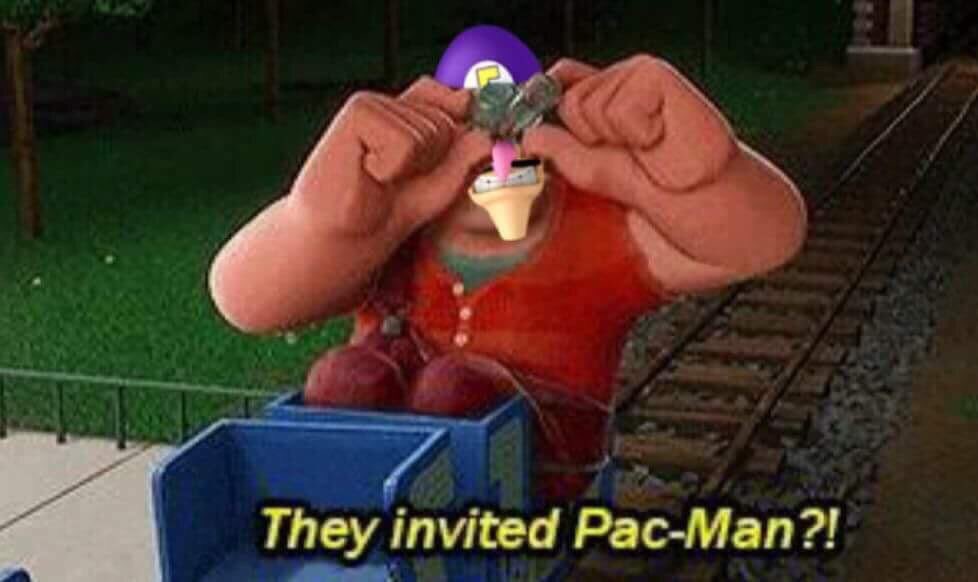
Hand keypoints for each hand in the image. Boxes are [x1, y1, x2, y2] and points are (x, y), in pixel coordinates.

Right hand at [292, 77, 491, 234]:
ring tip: (378, 177)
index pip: (458, 102)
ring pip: (430, 133)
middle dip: (432, 162)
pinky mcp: (358, 111)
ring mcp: (374, 102)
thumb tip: (491, 131)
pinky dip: (391, 168)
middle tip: (395, 179)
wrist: (344, 234)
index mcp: (411, 110)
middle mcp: (393, 100)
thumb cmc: (390, 208)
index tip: (434, 164)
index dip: (457, 133)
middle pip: (447, 123)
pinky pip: (406, 143)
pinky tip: (365, 172)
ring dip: (410, 168)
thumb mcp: (443, 180)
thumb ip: (468, 153)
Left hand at [524, 55, 737, 196]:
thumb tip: (526, 135)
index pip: (559, 82)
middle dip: (588, 137)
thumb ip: (560, 148)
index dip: (537, 94)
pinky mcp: (655, 75)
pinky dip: (636, 132)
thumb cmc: (659, 188)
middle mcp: (620, 82)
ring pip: (587, 104)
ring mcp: (638, 75)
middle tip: (629, 153)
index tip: (518, 113)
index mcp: (605, 101)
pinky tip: (660, 137)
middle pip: (568, 99)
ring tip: (649, 149)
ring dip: (614, 138)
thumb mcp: (594, 171)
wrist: (705, 200)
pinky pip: (616, 108)